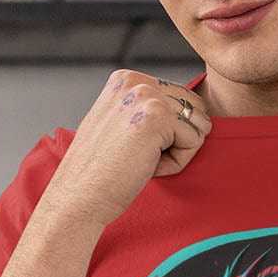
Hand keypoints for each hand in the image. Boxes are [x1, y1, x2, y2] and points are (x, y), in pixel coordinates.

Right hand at [44, 70, 211, 227]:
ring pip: (197, 124)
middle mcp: (135, 80)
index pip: (181, 97)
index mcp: (126, 79)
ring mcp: (146, 96)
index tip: (134, 145)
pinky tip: (146, 166)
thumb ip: (146, 107)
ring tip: (143, 159)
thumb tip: (189, 107)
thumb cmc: (101, 171)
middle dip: (178, 138)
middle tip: (141, 155)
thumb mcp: (119, 123)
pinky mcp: (157, 116)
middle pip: (194, 107)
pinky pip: (194, 141)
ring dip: (177, 150)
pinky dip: (176, 162)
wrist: (80, 196)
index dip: (169, 131)